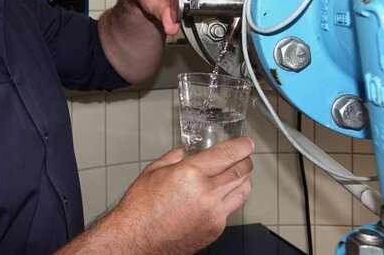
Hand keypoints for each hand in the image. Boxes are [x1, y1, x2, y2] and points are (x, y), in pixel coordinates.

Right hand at [106, 137, 252, 253]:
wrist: (138, 239)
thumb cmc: (140, 208)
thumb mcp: (153, 172)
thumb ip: (172, 159)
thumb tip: (182, 154)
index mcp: (190, 173)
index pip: (227, 154)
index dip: (241, 146)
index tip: (246, 144)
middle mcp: (206, 193)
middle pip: (240, 171)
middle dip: (244, 161)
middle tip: (242, 156)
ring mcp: (213, 213)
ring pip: (242, 191)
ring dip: (243, 179)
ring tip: (237, 173)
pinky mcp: (215, 229)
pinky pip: (231, 209)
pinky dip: (230, 198)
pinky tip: (221, 195)